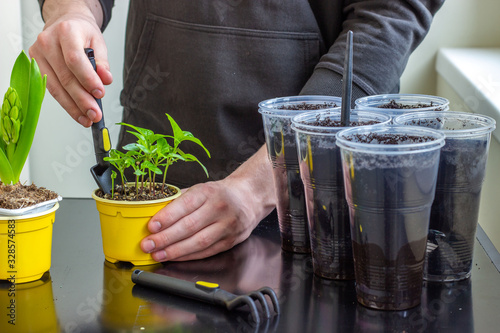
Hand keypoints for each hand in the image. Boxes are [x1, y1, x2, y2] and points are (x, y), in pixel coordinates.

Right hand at [29, 0, 112, 126]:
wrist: (65, 23)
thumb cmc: (82, 33)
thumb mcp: (98, 42)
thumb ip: (103, 62)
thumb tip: (106, 80)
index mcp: (66, 32)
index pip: (75, 59)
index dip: (87, 79)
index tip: (100, 94)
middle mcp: (47, 42)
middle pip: (65, 77)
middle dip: (82, 100)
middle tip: (94, 114)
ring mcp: (38, 54)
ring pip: (56, 87)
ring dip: (73, 106)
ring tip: (87, 118)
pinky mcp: (35, 65)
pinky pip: (51, 89)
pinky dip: (65, 103)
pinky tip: (77, 112)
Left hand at [141, 146, 275, 260]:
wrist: (248, 198)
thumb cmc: (219, 194)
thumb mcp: (200, 189)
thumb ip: (179, 200)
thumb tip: (154, 213)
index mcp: (208, 192)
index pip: (185, 205)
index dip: (166, 217)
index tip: (151, 227)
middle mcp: (219, 208)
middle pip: (189, 226)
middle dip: (165, 238)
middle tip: (148, 245)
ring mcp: (227, 226)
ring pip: (198, 242)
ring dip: (175, 251)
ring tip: (158, 254)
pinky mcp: (230, 241)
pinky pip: (206, 251)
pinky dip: (188, 256)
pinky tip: (175, 257)